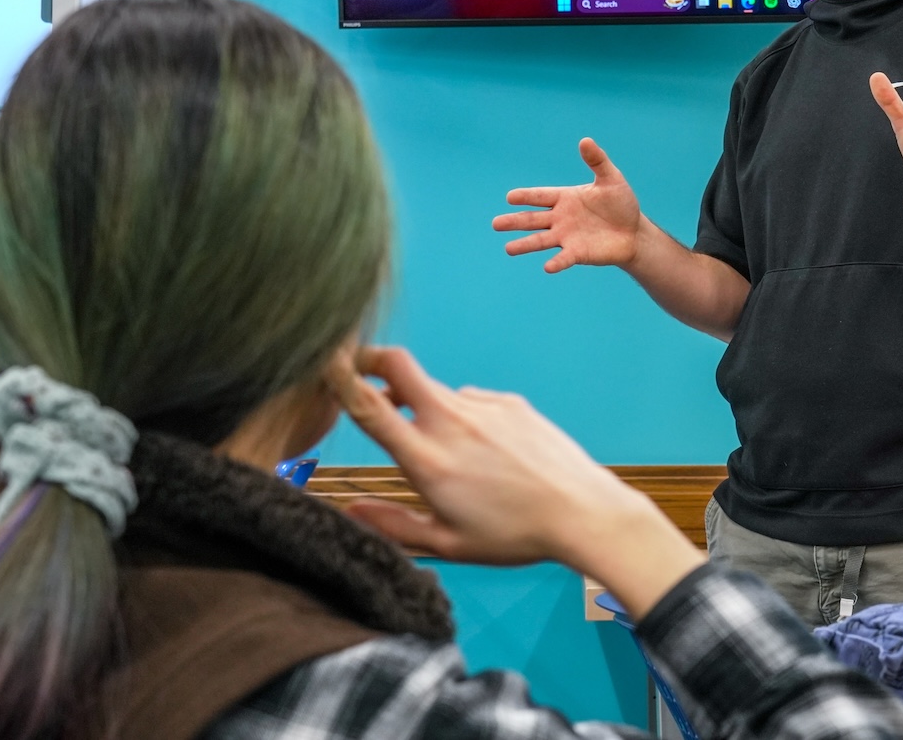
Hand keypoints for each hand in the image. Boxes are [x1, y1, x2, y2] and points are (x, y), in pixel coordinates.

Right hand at [333, 348, 701, 597]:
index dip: (338, 379)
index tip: (319, 364)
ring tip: (451, 455)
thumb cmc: (514, 535)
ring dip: (424, 407)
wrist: (582, 511)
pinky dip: (464, 418)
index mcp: (428, 460)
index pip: (369, 407)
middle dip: (368, 357)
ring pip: (436, 392)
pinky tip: (488, 454)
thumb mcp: (447, 544)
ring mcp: (483, 406)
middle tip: (355, 368)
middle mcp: (452, 422)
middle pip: (397, 365)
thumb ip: (393, 525)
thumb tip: (348, 511)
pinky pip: (471, 401)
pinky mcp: (510, 401)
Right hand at [493, 139, 642, 271]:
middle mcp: (560, 218)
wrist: (634, 232)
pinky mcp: (578, 253)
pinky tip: (547, 267)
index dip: (526, 196)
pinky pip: (564, 258)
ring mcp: (567, 237)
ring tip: (508, 249)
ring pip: (541, 240)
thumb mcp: (611, 179)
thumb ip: (597, 161)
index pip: (541, 196)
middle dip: (515, 221)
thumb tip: (585, 140)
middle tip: (495, 224)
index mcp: (565, 198)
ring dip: (525, 244)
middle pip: (533, 219)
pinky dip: (556, 262)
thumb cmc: (621, 204)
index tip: (510, 197)